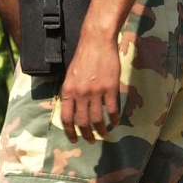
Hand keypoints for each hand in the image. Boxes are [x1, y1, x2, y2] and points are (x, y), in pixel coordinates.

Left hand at [55, 24, 123, 141]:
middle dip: (86, 135)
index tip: (74, 140)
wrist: (96, 42)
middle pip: (82, 122)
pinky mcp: (110, 88)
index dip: (70, 132)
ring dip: (101, 130)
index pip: (66, 118)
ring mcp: (96, 92)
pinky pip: (112, 109)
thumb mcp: (70, 76)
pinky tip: (115, 123)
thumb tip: (73, 110)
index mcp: (68, 91)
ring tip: (104, 134)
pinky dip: (114, 118)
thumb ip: (71, 93)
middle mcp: (80, 94)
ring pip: (98, 118)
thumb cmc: (82, 58)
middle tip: (91, 141)